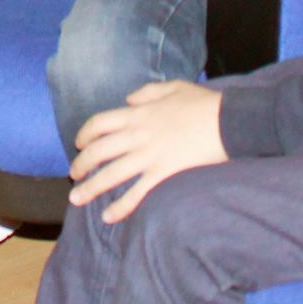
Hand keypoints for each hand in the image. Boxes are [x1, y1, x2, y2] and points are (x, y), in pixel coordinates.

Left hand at [68, 81, 226, 222]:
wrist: (228, 121)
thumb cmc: (204, 103)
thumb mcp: (173, 87)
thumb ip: (147, 93)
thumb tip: (128, 100)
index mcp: (138, 113)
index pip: (99, 123)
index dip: (85, 134)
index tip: (79, 143)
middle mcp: (137, 134)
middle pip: (99, 151)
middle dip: (81, 164)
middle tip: (73, 175)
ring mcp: (149, 155)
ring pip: (111, 174)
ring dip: (91, 188)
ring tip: (77, 199)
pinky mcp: (163, 173)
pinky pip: (137, 192)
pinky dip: (120, 206)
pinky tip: (108, 217)